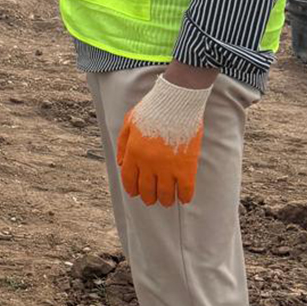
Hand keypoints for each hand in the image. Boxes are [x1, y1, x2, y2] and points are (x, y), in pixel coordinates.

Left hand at [116, 75, 209, 205]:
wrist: (176, 103)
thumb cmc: (152, 110)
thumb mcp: (129, 123)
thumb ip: (122, 144)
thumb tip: (119, 164)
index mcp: (133, 153)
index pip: (129, 179)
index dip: (131, 189)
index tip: (134, 194)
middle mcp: (148, 164)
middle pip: (146, 189)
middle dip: (148, 198)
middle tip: (151, 201)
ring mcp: (168, 167)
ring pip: (165, 193)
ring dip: (165, 201)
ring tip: (167, 202)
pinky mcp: (186, 167)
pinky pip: (186, 189)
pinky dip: (185, 197)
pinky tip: (184, 199)